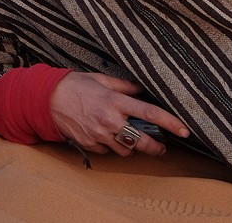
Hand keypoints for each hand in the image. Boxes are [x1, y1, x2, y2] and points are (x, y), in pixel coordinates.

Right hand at [49, 71, 190, 156]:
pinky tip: (107, 137)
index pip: (149, 113)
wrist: (47, 99)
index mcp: (114, 101)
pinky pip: (107, 151)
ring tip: (128, 138)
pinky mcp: (89, 143)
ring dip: (131, 147)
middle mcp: (109, 120)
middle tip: (161, 147)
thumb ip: (124, 86)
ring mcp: (99, 134)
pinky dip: (110, 146)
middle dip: (155, 147)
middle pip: (141, 141)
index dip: (170, 122)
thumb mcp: (101, 80)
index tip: (184, 130)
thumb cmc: (75, 85)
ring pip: (125, 150)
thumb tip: (142, 90)